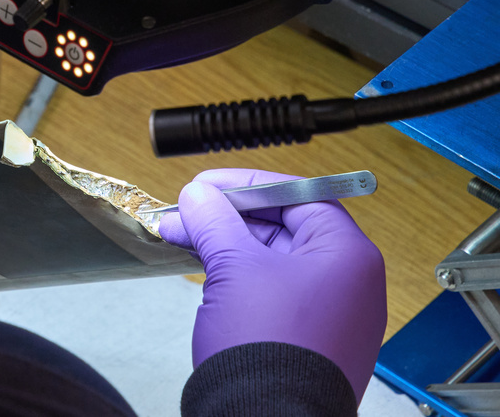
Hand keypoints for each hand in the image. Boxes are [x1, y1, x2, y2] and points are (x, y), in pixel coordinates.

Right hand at [158, 168, 385, 402]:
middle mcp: (350, 284)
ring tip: (185, 239)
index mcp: (348, 256)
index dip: (248, 186)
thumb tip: (199, 197)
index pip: (299, 196)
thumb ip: (215, 221)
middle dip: (229, 218)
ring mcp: (332, 315)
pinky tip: (206, 270)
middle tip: (189, 212)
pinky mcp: (310, 340)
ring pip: (274, 262)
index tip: (210, 185)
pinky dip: (240, 278)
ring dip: (228, 247)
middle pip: (284, 228)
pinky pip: (274, 293)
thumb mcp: (233, 267)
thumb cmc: (268, 351)